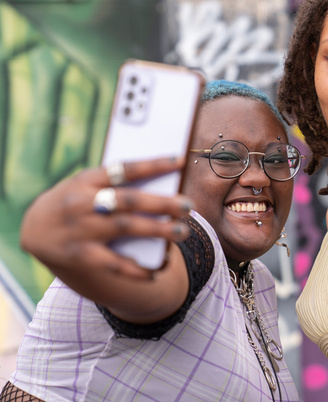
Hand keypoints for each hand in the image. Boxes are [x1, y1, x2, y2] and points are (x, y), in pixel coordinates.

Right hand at [20, 157, 191, 280]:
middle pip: (128, 201)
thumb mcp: (86, 184)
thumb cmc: (74, 200)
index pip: (124, 169)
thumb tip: (162, 185)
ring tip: (182, 231)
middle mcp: (82, 203)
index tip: (179, 161)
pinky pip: (112, 264)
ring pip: (125, 228)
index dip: (152, 165)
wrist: (33, 228)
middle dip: (161, 203)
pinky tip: (155, 272)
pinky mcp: (80, 255)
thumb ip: (116, 184)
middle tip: (187, 205)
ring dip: (156, 230)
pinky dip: (134, 269)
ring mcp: (81, 229)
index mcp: (86, 179)